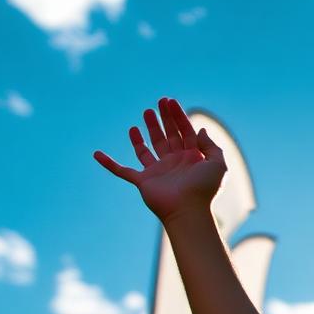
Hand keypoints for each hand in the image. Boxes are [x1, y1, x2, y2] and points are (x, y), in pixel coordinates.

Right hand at [94, 98, 226, 225]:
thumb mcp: (217, 164)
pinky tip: (96, 154)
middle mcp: (175, 163)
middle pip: (168, 136)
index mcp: (192, 158)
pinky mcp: (143, 181)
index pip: (185, 132)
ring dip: (146, 132)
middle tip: (158, 102)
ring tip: (146, 113)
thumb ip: (211, 146)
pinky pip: (122, 171)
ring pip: (148, 148)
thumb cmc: (204, 189)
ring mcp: (158, 172)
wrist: (189, 211)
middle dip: (163, 119)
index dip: (178, 116)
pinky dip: (109, 164)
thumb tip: (201, 130)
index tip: (170, 101)